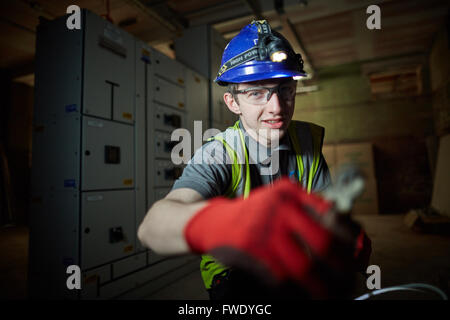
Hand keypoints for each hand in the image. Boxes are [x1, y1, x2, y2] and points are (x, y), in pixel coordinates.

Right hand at [184, 178, 369, 297]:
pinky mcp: (251, 250)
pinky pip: (281, 277)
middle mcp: (278, 206)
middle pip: (323, 241)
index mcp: (289, 192)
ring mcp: (263, 228)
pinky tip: (305, 296)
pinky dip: (296, 291)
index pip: (331, 214)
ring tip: (333, 296)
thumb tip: (346, 232)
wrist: (211, 222)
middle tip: (350, 281)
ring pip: (304, 265)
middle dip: (342, 267)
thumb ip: (306, 210)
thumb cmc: (250, 215)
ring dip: (322, 287)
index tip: (360, 256)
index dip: (351, 238)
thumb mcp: (278, 201)